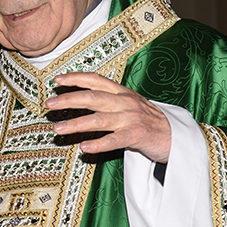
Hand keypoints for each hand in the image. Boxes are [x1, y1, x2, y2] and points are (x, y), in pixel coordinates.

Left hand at [44, 72, 170, 162]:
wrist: (177, 137)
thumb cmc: (150, 122)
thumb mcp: (131, 104)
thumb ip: (111, 100)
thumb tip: (83, 98)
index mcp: (123, 93)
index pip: (96, 80)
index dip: (76, 78)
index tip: (58, 80)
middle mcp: (125, 102)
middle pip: (92, 98)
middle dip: (68, 100)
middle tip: (49, 105)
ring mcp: (131, 118)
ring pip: (98, 120)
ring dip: (75, 124)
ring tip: (57, 130)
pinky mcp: (137, 135)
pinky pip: (114, 140)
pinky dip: (98, 144)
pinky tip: (84, 147)